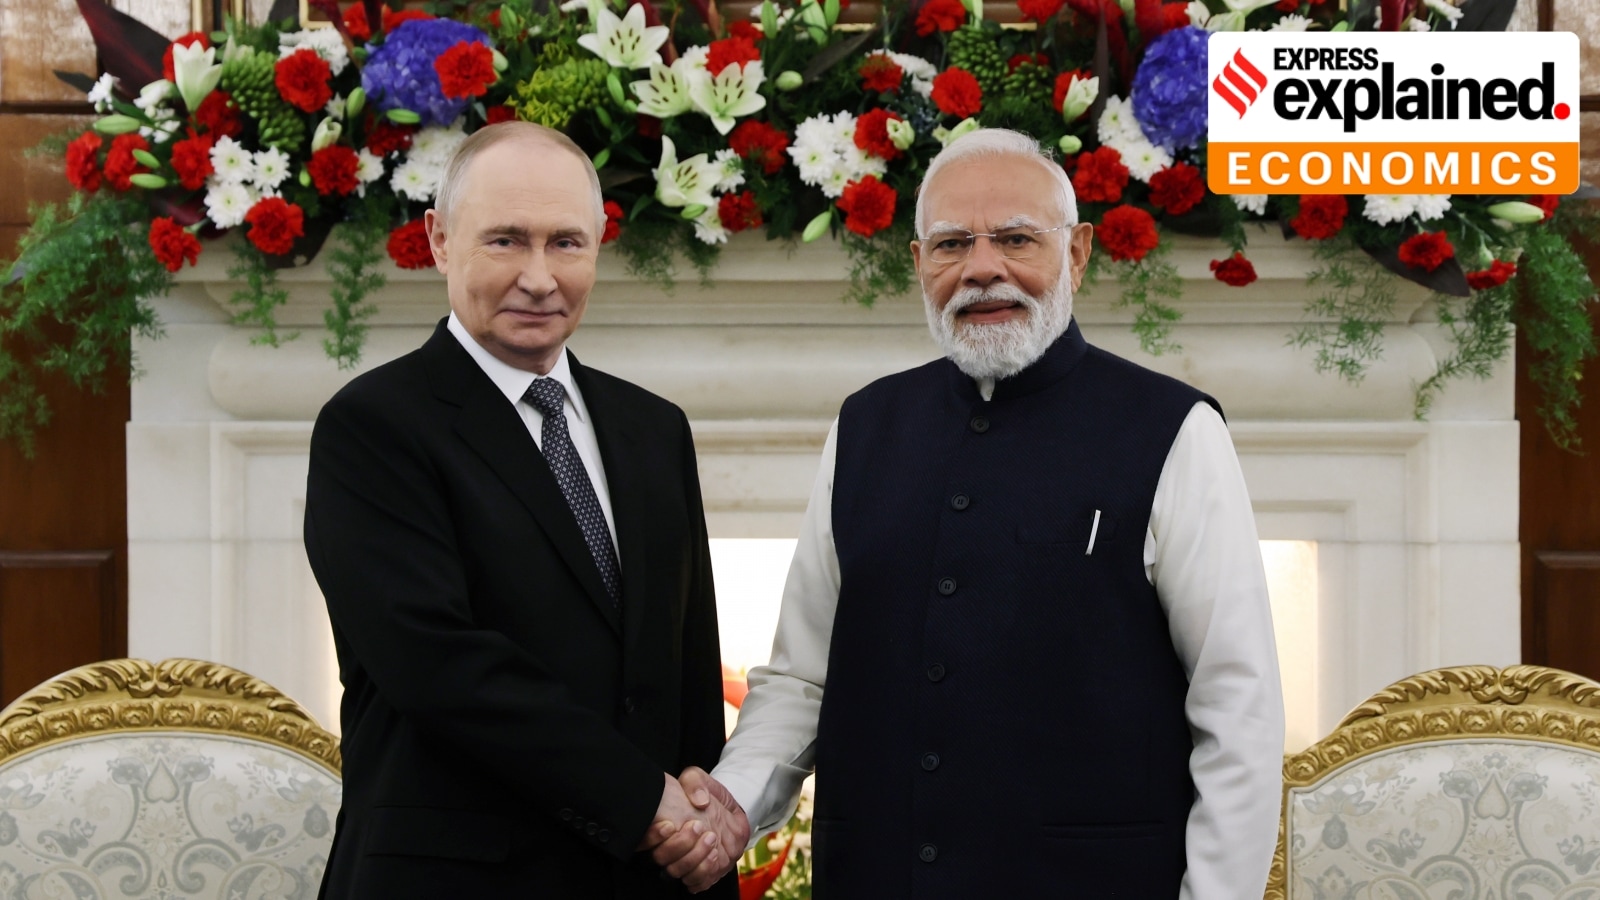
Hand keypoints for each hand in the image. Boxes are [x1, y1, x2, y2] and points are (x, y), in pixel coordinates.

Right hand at [649, 767, 749, 892]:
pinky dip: (704, 872)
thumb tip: (699, 801)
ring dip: (694, 858)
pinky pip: (696, 883)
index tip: (669, 824)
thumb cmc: (708, 796)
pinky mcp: (701, 873)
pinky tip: (715, 855)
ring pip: (677, 872)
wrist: (731, 812)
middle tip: (698, 827)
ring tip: (711, 838)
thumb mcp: (699, 779)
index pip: (643, 840)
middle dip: (679, 845)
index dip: (652, 837)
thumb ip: (694, 782)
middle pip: (661, 858)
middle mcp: (668, 847)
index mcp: (660, 827)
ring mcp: (684, 862)